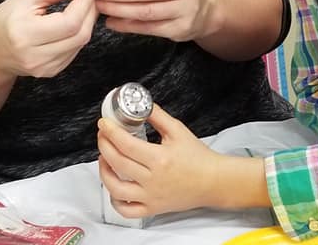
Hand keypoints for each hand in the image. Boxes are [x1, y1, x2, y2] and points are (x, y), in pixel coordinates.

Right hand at [0, 0, 97, 78]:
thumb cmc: (6, 19)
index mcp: (24, 34)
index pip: (69, 22)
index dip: (85, 3)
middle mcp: (35, 56)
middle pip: (80, 34)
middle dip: (90, 12)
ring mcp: (44, 67)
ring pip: (81, 43)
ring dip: (87, 22)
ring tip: (83, 7)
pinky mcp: (51, 71)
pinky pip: (75, 51)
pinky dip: (79, 34)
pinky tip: (73, 23)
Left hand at [97, 105, 250, 216]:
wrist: (213, 181)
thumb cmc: (198, 158)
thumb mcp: (178, 131)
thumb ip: (158, 116)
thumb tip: (141, 106)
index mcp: (160, 159)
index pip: (126, 144)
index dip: (110, 132)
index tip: (104, 124)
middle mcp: (153, 180)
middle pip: (117, 163)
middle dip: (104, 146)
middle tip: (103, 136)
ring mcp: (151, 196)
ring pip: (116, 189)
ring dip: (104, 172)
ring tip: (104, 159)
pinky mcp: (153, 208)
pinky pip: (126, 210)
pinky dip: (115, 200)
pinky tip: (114, 187)